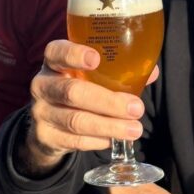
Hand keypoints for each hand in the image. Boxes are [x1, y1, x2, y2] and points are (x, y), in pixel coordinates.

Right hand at [19, 39, 157, 174]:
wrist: (47, 122)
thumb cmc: (78, 88)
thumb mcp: (90, 75)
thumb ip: (118, 71)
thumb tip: (151, 72)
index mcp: (54, 62)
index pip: (57, 52)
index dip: (74, 55)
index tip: (96, 59)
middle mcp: (43, 84)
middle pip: (72, 91)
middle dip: (108, 101)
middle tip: (136, 108)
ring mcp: (41, 112)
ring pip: (76, 120)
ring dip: (109, 126)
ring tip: (135, 129)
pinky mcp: (45, 136)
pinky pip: (74, 141)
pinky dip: (97, 141)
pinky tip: (113, 139)